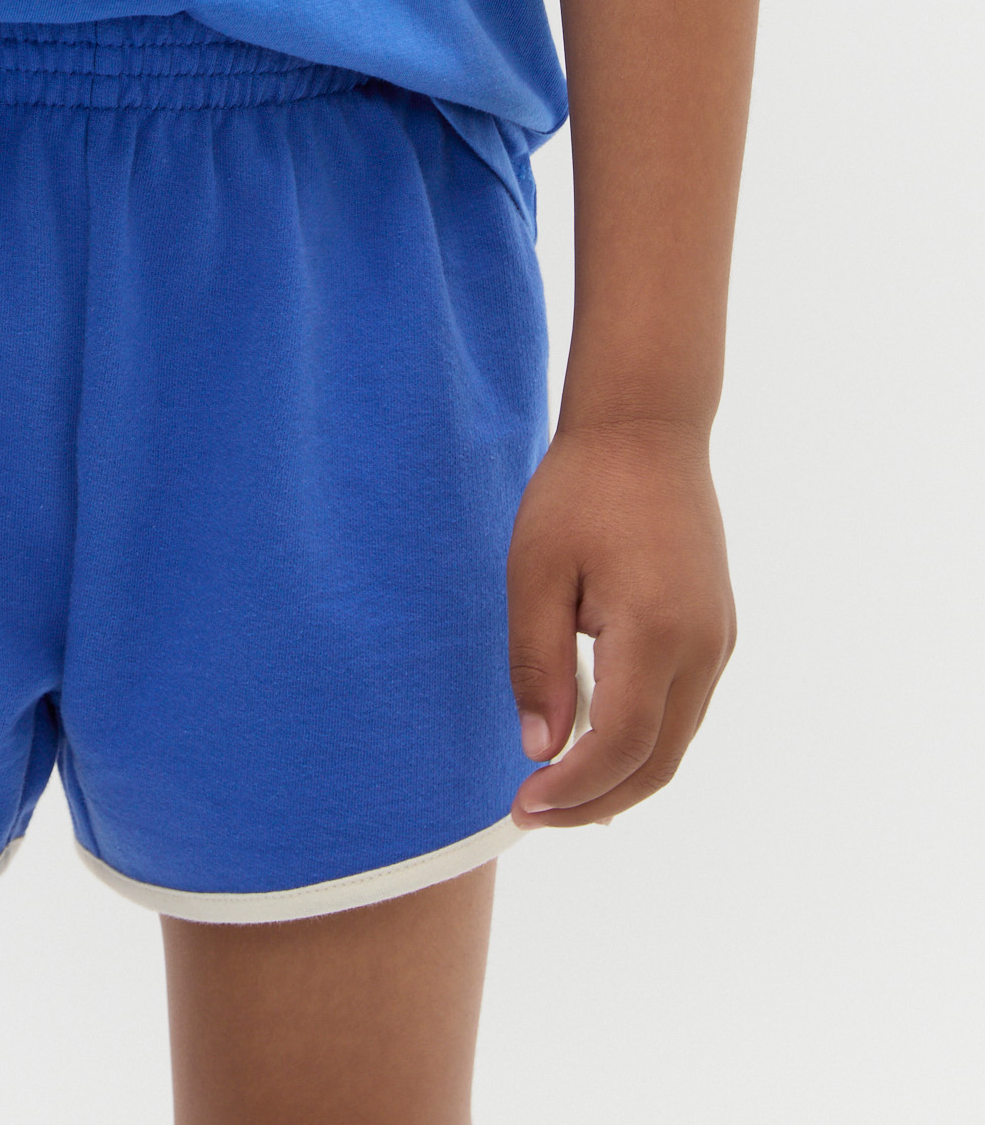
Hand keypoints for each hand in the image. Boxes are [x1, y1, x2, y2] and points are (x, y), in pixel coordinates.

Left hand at [506, 418, 735, 827]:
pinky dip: (643, 743)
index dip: (574, 789)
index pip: (622, 746)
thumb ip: (539, 665)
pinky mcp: (718, 632)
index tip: (523, 805)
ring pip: (675, 743)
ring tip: (558, 796)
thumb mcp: (535, 571)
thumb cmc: (580, 490)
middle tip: (533, 813)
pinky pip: (683, 710)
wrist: (646, 428)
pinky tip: (596, 747)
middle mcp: (703, 648)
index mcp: (658, 631)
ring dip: (620, 779)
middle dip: (596, 802)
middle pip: (658, 763)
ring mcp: (719, 642)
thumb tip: (542, 752)